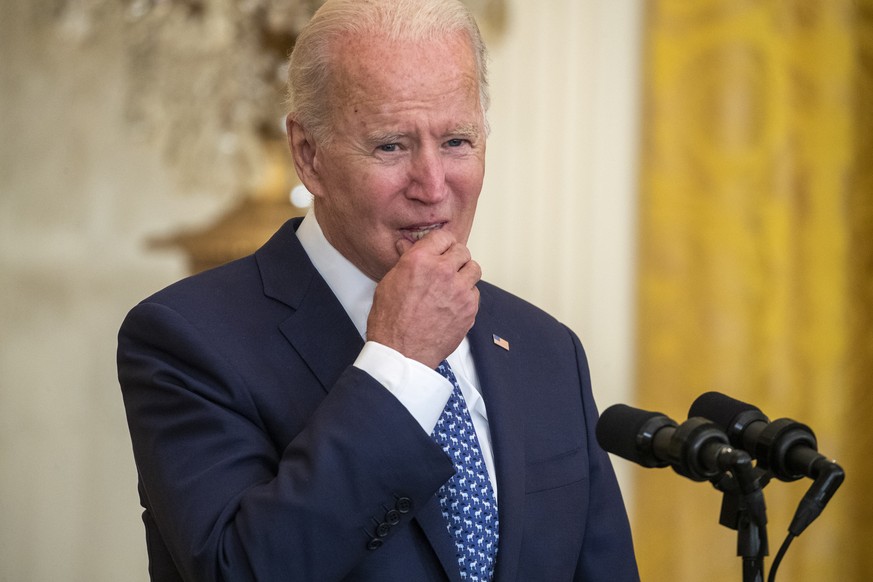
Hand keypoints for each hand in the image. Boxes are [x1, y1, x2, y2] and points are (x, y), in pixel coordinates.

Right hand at [367, 230, 480, 368]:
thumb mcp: (389, 283)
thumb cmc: (391, 322)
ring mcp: (460, 291)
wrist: (401, 353)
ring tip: (453, 284)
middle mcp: (443, 272)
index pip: (443, 237)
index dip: (441, 244)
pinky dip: (467, 295)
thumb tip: (410, 248)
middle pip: (462, 251)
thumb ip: (406, 262)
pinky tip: (453, 302)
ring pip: (474, 270)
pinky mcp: (469, 309)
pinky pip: (475, 293)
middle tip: (447, 267)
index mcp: (421, 261)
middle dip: (454, 257)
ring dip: (464, 274)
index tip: (440, 249)